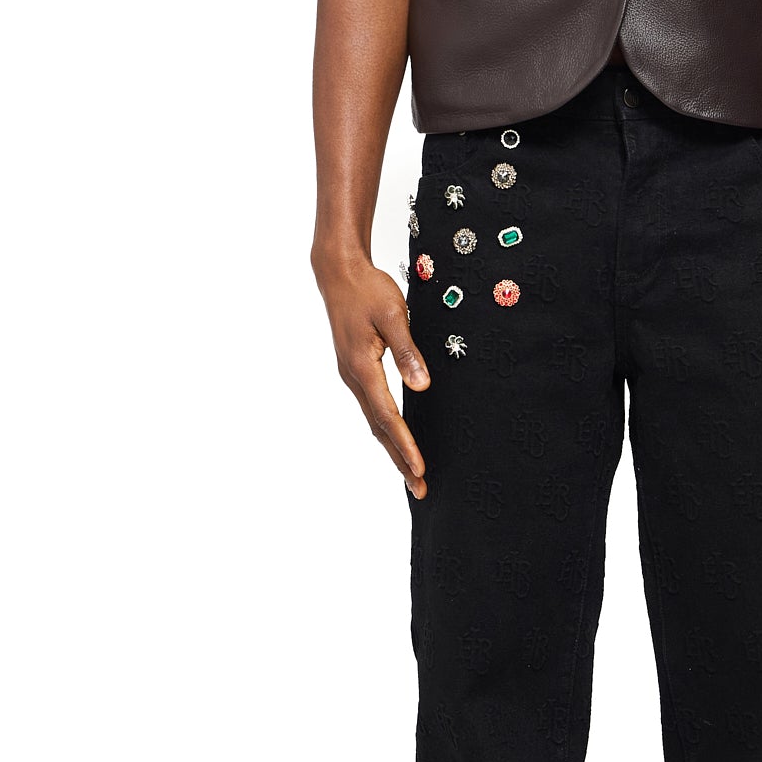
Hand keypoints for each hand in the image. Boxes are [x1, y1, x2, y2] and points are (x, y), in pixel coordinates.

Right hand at [314, 248, 429, 497]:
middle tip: (419, 488)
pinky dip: (385, 429)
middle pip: (379, 428)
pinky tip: (396, 438)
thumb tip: (422, 386)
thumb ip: (408, 352)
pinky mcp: (355, 369)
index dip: (405, 444)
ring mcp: (352, 375)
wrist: (339, 273)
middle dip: (399, 459)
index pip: (388, 416)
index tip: (420, 468)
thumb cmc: (367, 290)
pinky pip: (372, 407)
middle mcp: (353, 377)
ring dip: (393, 447)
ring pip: (374, 420)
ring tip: (411, 474)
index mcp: (362, 368)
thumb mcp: (393, 315)